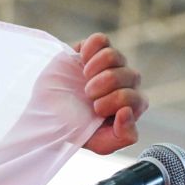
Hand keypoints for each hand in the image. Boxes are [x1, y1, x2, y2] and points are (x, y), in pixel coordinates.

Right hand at [74, 33, 147, 154]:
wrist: (47, 112)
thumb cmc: (76, 128)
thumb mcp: (99, 143)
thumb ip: (122, 137)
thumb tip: (128, 112)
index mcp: (133, 106)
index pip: (136, 98)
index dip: (114, 102)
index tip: (95, 110)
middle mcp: (128, 83)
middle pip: (130, 75)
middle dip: (103, 87)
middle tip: (87, 95)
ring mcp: (113, 64)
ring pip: (115, 56)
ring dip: (96, 69)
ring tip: (84, 78)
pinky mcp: (95, 49)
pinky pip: (101, 41)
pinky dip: (89, 50)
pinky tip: (81, 61)